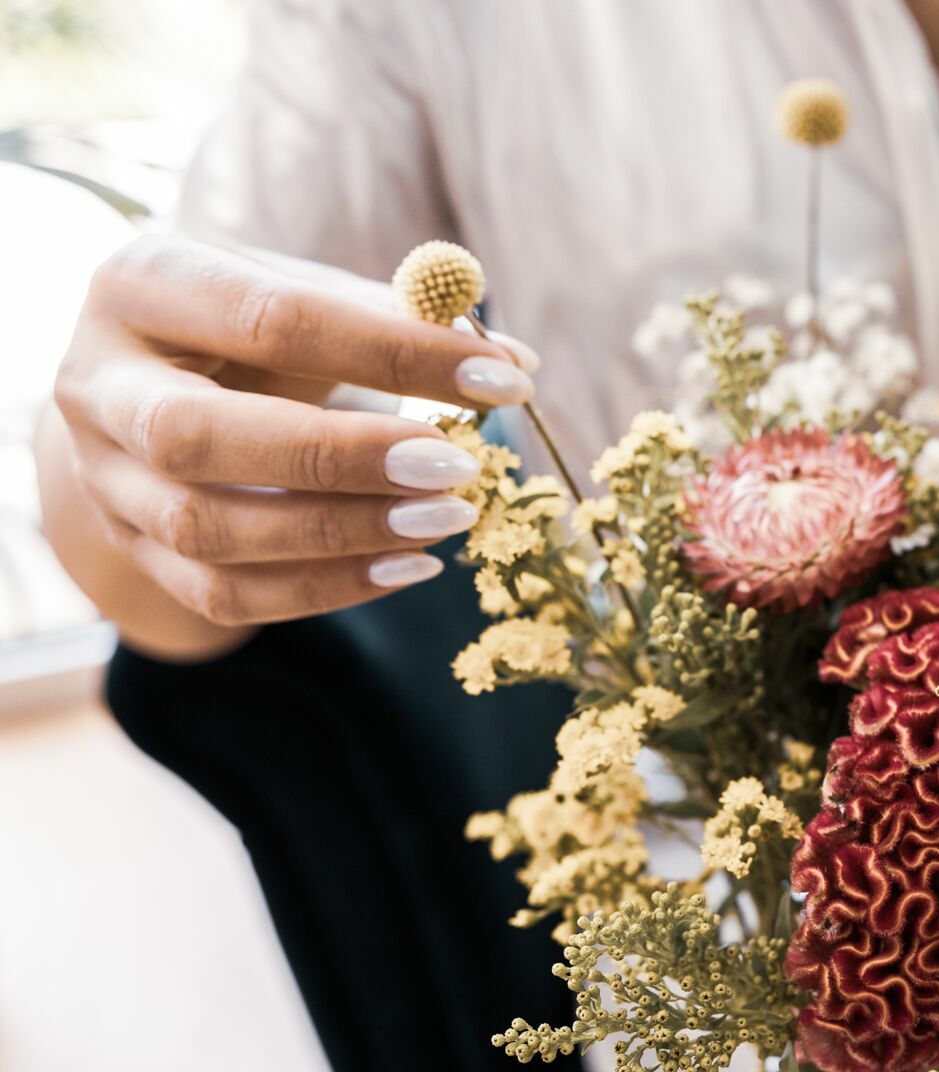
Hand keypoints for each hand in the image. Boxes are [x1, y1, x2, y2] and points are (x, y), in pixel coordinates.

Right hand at [44, 234, 537, 652]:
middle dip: (340, 458)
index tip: (502, 379)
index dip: (395, 352)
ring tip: (447, 519)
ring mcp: (102, 477)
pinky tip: (410, 567)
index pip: (272, 317)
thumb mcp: (311, 298)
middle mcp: (97, 383)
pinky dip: (325, 588)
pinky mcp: (130, 550)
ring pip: (205, 529)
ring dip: (341, 534)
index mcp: (142, 283)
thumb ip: (403, 319)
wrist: (155, 390)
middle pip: (197, 436)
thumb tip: (515, 361)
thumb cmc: (253, 332)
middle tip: (456, 465)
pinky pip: (222, 593)